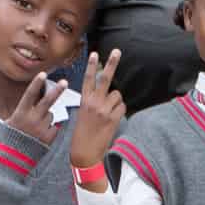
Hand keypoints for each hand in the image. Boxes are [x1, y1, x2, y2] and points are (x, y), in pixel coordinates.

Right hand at [5, 71, 69, 145]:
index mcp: (20, 114)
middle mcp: (31, 120)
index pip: (29, 95)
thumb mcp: (10, 122)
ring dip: (46, 118)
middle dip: (57, 91)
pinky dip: (50, 129)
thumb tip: (32, 99)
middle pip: (47, 102)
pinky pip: (54, 127)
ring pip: (50, 115)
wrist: (12, 160)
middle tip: (64, 82)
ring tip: (35, 128)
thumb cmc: (9, 139)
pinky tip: (40, 136)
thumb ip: (22, 111)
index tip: (42, 74)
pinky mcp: (48, 138)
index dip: (36, 84)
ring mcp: (41, 129)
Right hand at [69, 50, 127, 172]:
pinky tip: (112, 120)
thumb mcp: (83, 115)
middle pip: (105, 78)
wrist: (84, 153)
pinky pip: (122, 107)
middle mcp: (94, 103)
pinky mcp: (113, 118)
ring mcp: (104, 110)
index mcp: (84, 101)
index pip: (88, 79)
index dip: (91, 66)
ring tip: (108, 114)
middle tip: (117, 51)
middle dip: (111, 63)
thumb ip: (93, 102)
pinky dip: (120, 111)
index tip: (95, 53)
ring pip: (117, 95)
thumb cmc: (82, 135)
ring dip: (116, 102)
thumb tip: (109, 94)